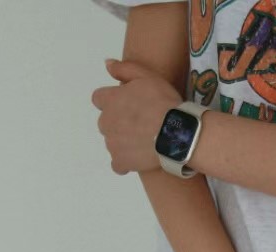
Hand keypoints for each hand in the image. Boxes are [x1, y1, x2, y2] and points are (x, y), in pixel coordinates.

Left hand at [91, 58, 182, 174]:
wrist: (177, 133)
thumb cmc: (164, 102)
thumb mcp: (148, 76)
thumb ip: (124, 69)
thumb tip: (106, 64)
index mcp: (110, 100)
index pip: (98, 99)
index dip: (112, 102)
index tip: (128, 106)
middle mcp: (106, 121)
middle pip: (106, 122)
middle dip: (118, 123)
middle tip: (140, 125)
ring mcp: (112, 143)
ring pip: (112, 142)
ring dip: (123, 142)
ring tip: (144, 142)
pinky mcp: (120, 161)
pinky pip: (117, 164)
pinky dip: (125, 163)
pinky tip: (138, 159)